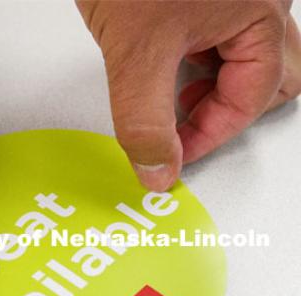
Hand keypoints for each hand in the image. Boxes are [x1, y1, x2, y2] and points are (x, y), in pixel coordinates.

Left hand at [77, 1, 300, 190]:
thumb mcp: (134, 50)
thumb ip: (145, 120)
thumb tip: (157, 170)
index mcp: (261, 9)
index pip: (252, 99)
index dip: (209, 136)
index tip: (171, 156)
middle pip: (271, 75)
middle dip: (226, 109)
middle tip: (185, 122)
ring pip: (246, 54)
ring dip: (212, 85)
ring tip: (170, 91)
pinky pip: (219, 31)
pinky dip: (194, 60)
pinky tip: (163, 60)